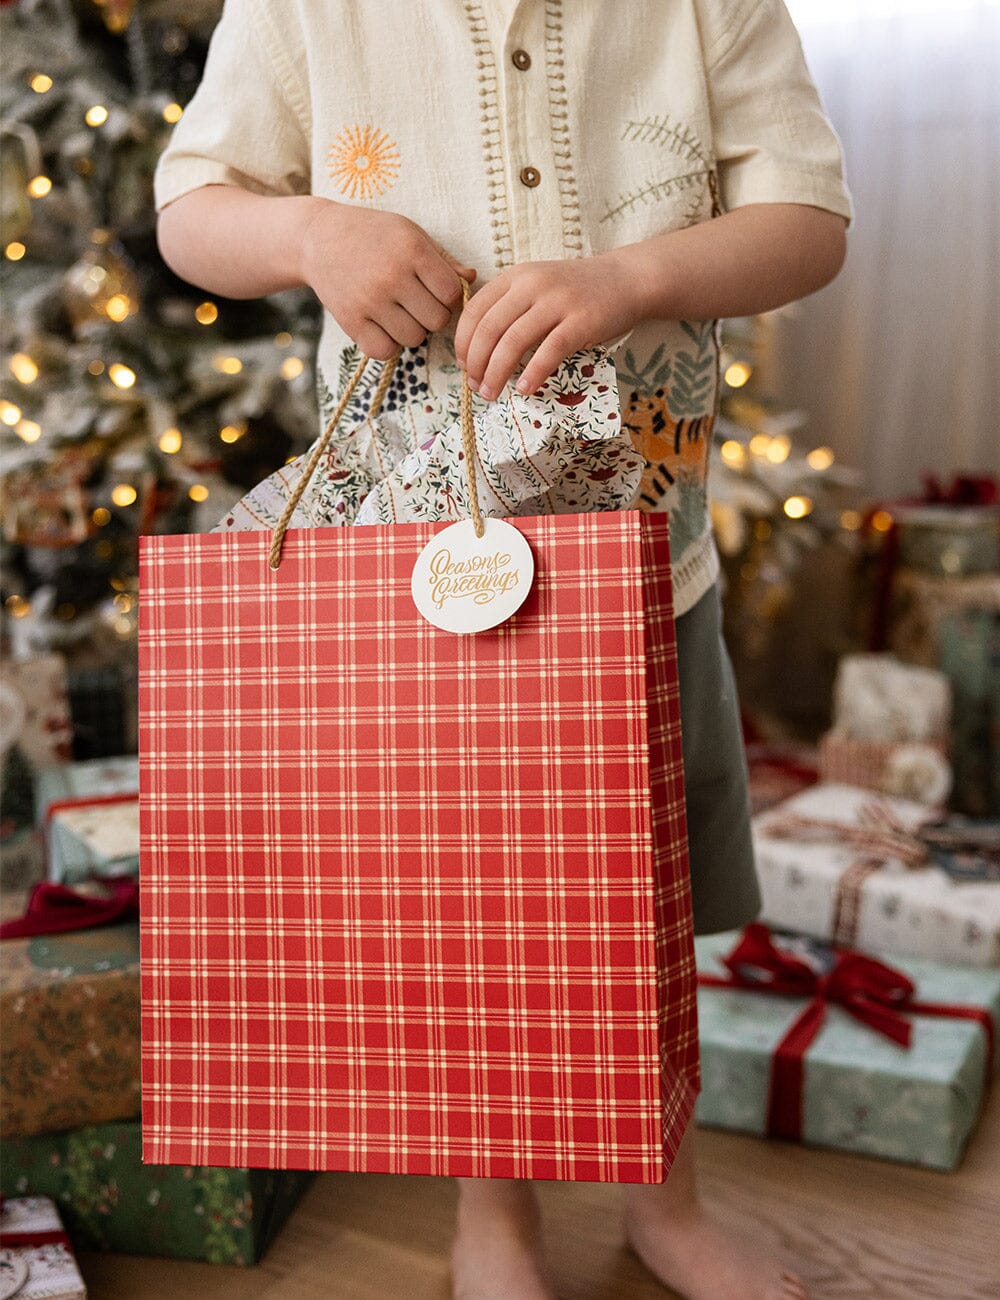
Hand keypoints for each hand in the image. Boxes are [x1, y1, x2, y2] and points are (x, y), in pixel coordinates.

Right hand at [300, 200, 475, 359]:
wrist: (317, 238)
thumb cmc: (373, 234)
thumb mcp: (410, 233)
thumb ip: (443, 260)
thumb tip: (471, 280)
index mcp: (412, 250)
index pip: (451, 294)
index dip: (448, 297)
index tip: (435, 291)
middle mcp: (392, 276)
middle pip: (436, 320)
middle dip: (431, 315)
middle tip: (416, 304)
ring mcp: (370, 300)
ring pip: (413, 338)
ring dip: (410, 331)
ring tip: (398, 313)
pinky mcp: (350, 320)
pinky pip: (384, 351)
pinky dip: (387, 345)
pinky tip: (382, 327)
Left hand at [453, 251, 647, 399]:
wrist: (626, 280)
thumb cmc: (576, 292)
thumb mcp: (537, 286)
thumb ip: (509, 307)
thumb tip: (478, 350)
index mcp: (516, 276)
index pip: (475, 310)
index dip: (463, 342)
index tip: (463, 366)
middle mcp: (533, 284)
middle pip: (489, 329)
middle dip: (476, 364)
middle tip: (475, 387)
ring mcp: (558, 301)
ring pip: (513, 342)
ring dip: (497, 373)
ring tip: (492, 393)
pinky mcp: (582, 321)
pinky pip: (549, 351)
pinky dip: (532, 374)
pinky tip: (524, 389)